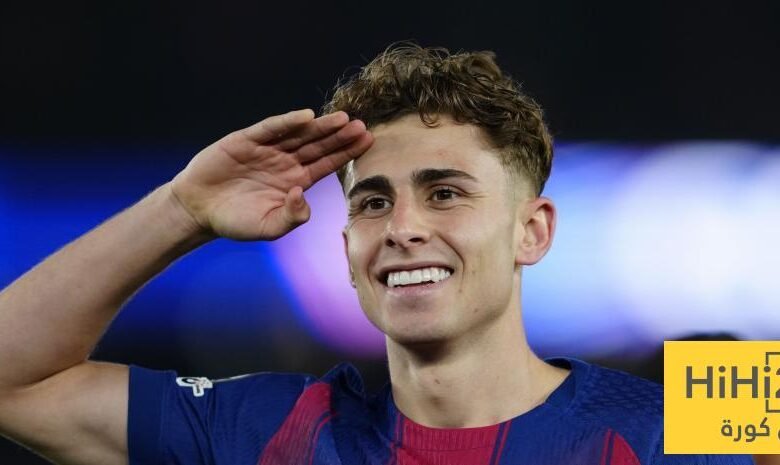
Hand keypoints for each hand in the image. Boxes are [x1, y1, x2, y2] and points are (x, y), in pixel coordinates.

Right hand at [170, 109, 372, 240]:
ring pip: (300, 135)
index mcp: (296, 182)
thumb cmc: (235, 221)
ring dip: (321, 127)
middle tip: (362, 126)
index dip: (346, 153)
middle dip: (340, 137)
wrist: (198, 210)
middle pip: (318, 146)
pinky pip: (270, 129)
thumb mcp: (268, 227)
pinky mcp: (246, 140)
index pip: (327, 164)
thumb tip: (303, 197)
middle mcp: (286, 162)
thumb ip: (291, 218)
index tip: (367, 141)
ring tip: (343, 119)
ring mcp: (267, 149)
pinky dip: (287, 122)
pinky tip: (306, 116)